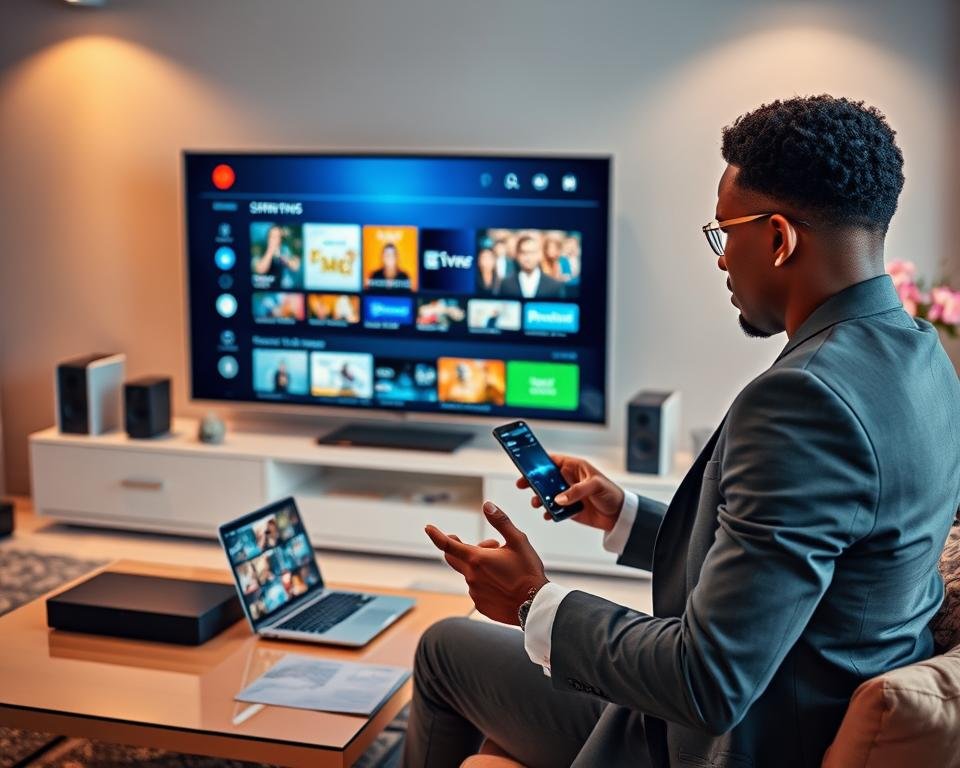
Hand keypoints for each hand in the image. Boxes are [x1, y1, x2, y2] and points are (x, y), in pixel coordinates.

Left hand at [425, 502, 547, 624]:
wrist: (535, 606)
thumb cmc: (528, 572)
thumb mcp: (518, 541)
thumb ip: (500, 521)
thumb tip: (487, 506)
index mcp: (477, 559)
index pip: (448, 546)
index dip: (436, 535)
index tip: (429, 528)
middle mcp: (471, 576)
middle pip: (454, 558)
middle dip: (463, 548)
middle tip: (486, 547)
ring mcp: (475, 592)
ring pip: (470, 574)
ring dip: (481, 567)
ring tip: (504, 568)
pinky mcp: (481, 605)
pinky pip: (478, 590)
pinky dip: (486, 583)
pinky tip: (503, 584)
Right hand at [517, 454, 623, 531]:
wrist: (620, 516)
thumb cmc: (612, 494)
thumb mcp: (595, 486)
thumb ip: (576, 491)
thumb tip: (558, 499)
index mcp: (574, 467)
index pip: (552, 460)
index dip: (538, 461)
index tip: (526, 465)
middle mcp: (568, 480)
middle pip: (545, 478)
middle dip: (532, 481)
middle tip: (522, 485)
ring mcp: (568, 495)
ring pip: (547, 494)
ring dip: (539, 498)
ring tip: (537, 503)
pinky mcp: (569, 510)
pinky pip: (554, 510)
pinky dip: (549, 512)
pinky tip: (549, 515)